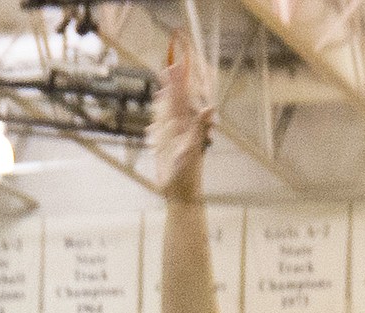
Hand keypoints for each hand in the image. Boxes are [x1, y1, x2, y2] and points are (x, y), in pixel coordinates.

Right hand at [151, 46, 213, 200]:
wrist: (181, 195)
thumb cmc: (188, 175)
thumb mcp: (192, 149)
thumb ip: (200, 127)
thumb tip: (210, 107)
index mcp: (187, 125)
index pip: (182, 97)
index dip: (179, 80)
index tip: (176, 63)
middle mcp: (180, 128)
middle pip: (174, 101)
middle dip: (171, 85)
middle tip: (167, 66)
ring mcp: (172, 138)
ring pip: (166, 114)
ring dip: (163, 100)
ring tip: (161, 85)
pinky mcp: (164, 149)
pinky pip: (159, 132)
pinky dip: (155, 124)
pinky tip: (154, 118)